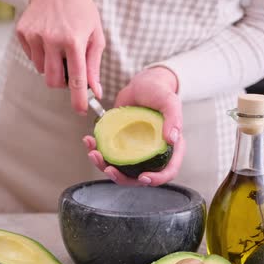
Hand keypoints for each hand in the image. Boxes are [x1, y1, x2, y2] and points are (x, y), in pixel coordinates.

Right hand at [16, 0, 104, 114]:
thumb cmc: (80, 9)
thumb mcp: (95, 34)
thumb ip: (94, 65)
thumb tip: (95, 90)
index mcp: (74, 40)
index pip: (77, 78)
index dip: (78, 98)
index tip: (80, 110)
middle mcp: (52, 39)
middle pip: (54, 81)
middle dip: (62, 82)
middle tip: (69, 68)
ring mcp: (35, 36)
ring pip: (42, 71)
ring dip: (51, 66)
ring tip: (58, 47)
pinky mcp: (22, 33)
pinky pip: (32, 58)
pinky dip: (40, 55)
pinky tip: (47, 39)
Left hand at [83, 67, 184, 185]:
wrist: (141, 84)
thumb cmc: (159, 92)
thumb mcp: (169, 101)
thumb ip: (174, 118)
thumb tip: (172, 139)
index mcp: (169, 149)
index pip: (167, 171)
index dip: (157, 179)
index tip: (143, 177)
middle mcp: (151, 153)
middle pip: (138, 176)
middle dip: (122, 177)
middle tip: (109, 169)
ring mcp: (134, 150)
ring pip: (120, 168)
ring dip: (104, 165)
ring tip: (93, 153)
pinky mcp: (120, 143)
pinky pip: (109, 154)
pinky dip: (98, 151)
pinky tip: (90, 141)